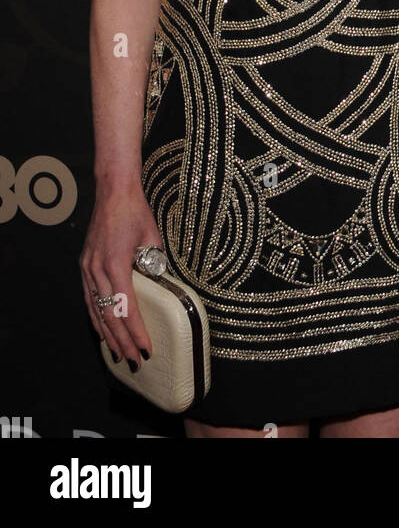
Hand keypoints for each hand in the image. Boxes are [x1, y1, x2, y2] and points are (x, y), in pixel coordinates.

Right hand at [80, 185, 163, 368]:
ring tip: (117, 354)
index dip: (136, 331)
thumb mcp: (152, 238)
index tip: (145, 348)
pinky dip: (96, 317)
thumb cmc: (135, 211)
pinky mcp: (85, 264)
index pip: (126, 307)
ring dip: (106, 334)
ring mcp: (88, 267)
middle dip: (121, 341)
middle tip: (134, 361)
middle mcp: (97, 269)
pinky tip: (102, 330)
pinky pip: (89, 298)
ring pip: (95, 310)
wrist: (113, 191)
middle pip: (108, 315)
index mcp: (115, 263)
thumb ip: (154, 264)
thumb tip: (160, 285)